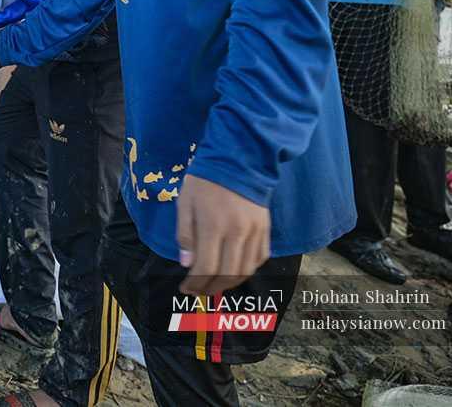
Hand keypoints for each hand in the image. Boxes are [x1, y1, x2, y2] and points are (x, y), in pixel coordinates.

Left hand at [176, 175, 270, 295]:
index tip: (185, 289)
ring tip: (214, 285)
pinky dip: (247, 270)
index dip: (195, 284)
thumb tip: (188, 265)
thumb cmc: (205, 180)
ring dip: (229, 283)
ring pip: (245, 270)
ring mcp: (255, 232)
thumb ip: (185, 234)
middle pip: (227, 274)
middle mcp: (237, 233)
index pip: (206, 268)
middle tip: (198, 291)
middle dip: (210, 288)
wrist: (239, 159)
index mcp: (213, 225)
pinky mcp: (266, 229)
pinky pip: (259, 258)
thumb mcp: (185, 202)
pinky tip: (234, 270)